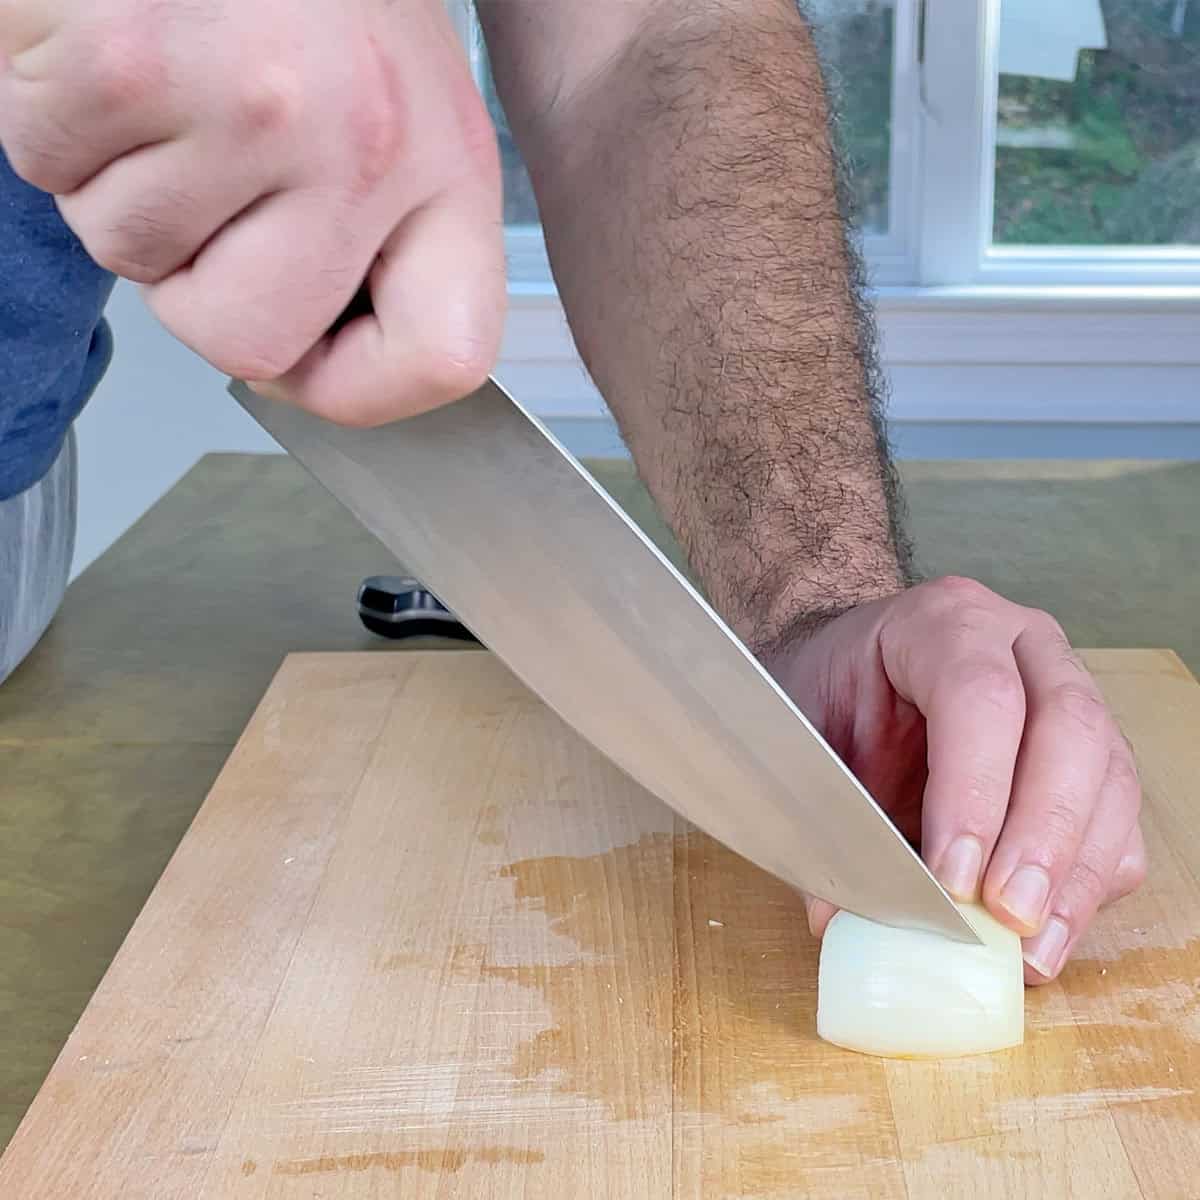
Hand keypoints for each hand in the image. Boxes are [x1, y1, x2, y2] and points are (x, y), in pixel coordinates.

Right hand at [0, 0, 504, 423]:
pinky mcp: (130, 60)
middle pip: (248, 343)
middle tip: (209, 185)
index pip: (444, 358)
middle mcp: (366, 145)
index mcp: (448, 168)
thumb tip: (317, 362)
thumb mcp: (400, 113)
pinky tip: (115, 59)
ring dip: (122, 188)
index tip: (311, 356)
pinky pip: (48, 165)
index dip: (358, 389)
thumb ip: (384, 242)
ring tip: (170, 91)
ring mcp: (251, 105)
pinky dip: (56, 122)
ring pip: (130, 256)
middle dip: (198, 288)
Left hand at [763, 576, 1145, 984]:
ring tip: (1030, 946)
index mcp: (945, 621)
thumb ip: (821, 807)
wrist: (856, 665)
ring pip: (1108, 777)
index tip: (953, 876)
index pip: (980, 694)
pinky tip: (1047, 936)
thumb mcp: (806, 728)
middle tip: (1007, 914)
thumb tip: (837, 917)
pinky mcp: (1092, 755)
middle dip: (1043, 833)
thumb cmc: (833, 690)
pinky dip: (1089, 886)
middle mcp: (1024, 645)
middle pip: (1068, 729)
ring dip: (1074, 873)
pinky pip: (1116, 820)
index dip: (974, 789)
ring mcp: (1071, 693)